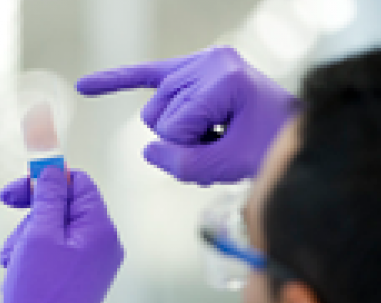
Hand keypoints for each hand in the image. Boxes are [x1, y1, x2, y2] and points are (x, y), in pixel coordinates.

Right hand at [0, 167, 123, 302]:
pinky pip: (54, 252)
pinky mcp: (79, 278)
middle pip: (63, 206)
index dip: (45, 180)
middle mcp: (103, 244)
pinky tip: (19, 274)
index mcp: (100, 229)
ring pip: (53, 229)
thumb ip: (47, 196)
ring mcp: (93, 263)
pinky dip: (32, 256)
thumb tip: (52, 167)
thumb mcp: (38, 236)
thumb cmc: (39, 292)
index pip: (78, 183)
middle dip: (31, 217)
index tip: (13, 192)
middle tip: (11, 238)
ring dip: (27, 239)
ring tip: (13, 264)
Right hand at [77, 46, 295, 184]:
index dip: (190, 150)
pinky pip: (144, 75)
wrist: (294, 133)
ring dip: (176, 131)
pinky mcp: (191, 69)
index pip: (173, 124)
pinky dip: (117, 81)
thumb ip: (183, 163)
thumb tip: (149, 151)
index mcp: (223, 76)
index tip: (223, 148)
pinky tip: (86, 87)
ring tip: (213, 134)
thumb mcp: (228, 163)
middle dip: (180, 139)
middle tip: (218, 142)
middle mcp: (209, 61)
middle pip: (157, 114)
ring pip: (153, 110)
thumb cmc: (269, 146)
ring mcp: (200, 62)